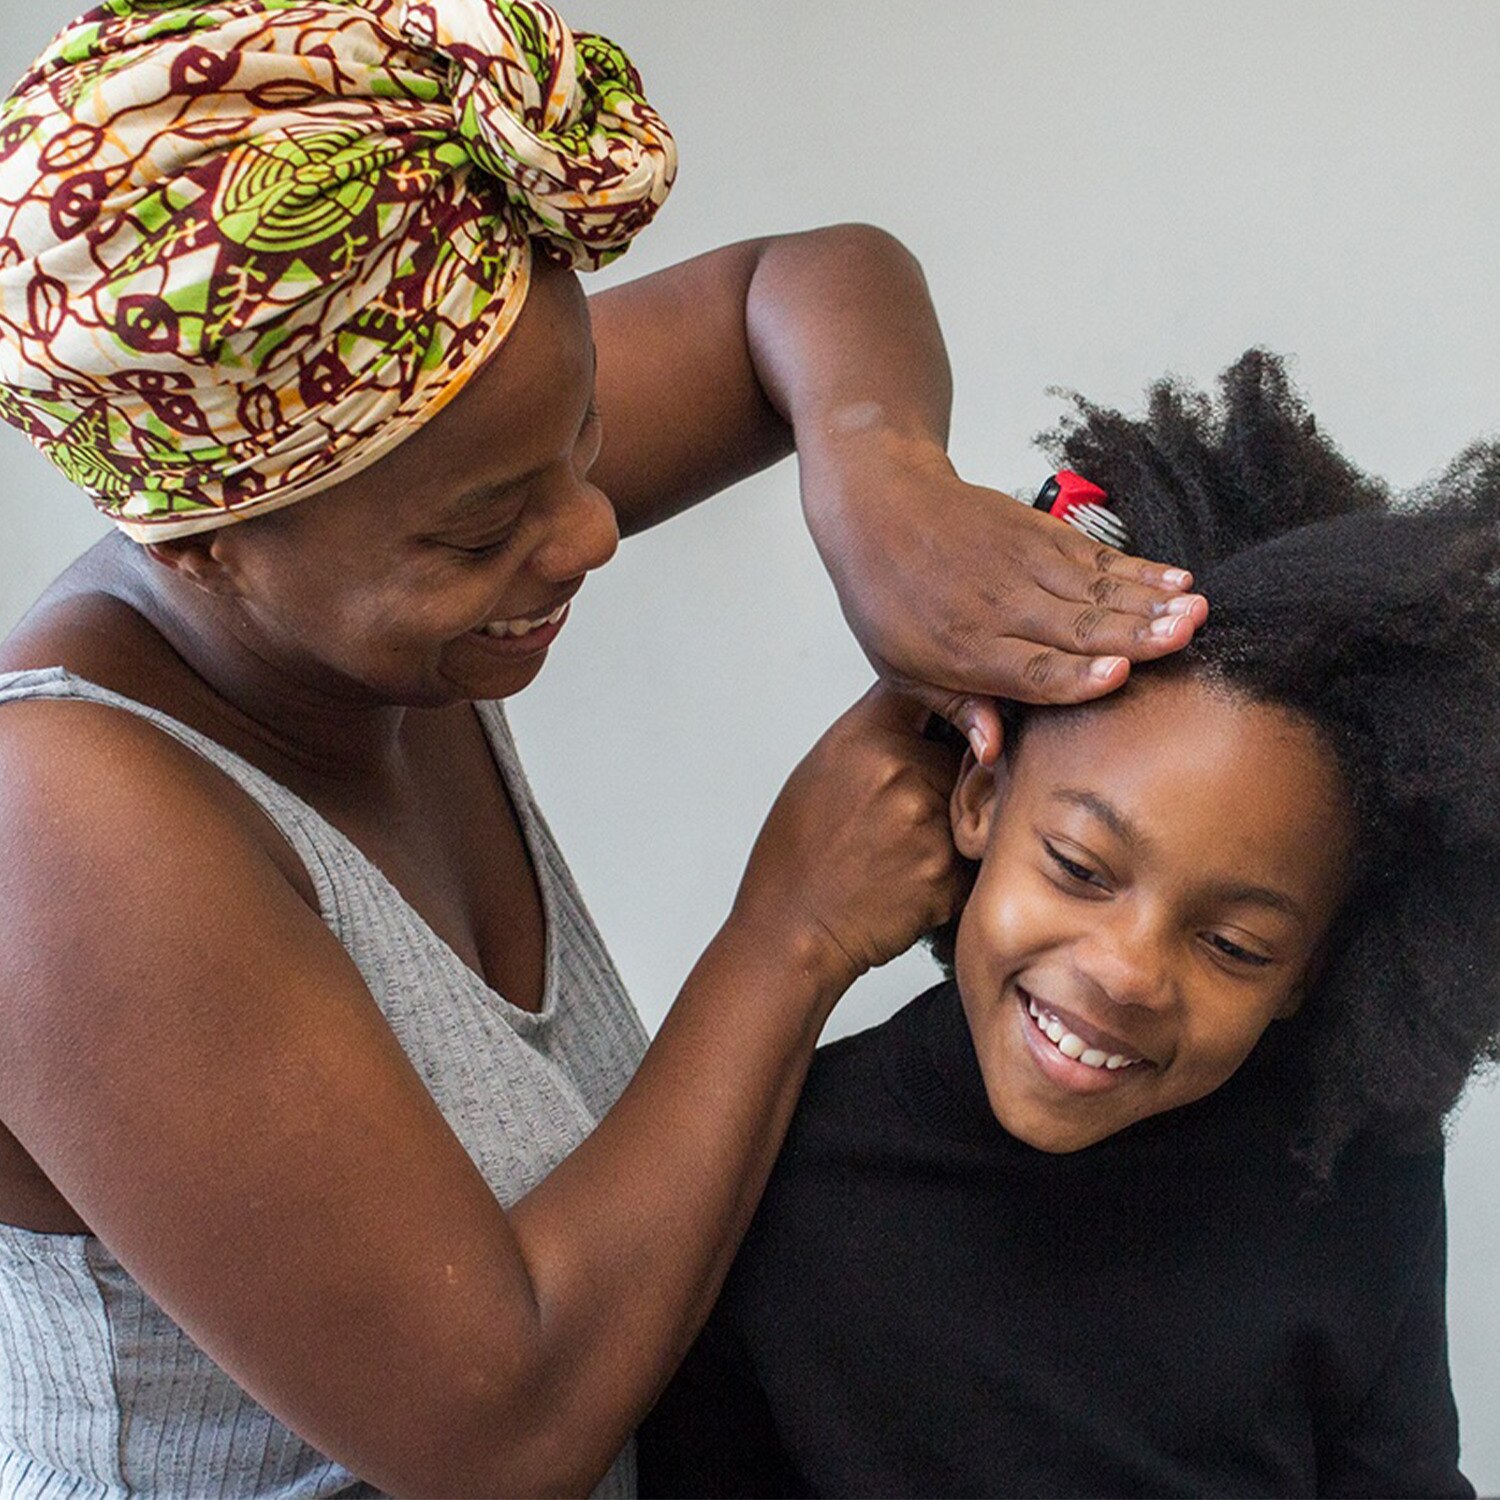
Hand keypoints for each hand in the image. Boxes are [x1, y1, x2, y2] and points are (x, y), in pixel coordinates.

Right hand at [730, 683, 965, 995]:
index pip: (940, 691)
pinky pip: (971, 852)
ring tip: (897, 849)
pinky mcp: (950, 871)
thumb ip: (882, 727)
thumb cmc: (799, 852)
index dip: (950, 708)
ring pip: (971, 804)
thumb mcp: (824, 765)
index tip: (948, 727)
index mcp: (868, 734)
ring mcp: (931, 821)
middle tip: (897, 816)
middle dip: (946, 779)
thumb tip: (934, 700)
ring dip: (950, 823)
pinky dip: (948, 865)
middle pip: (963, 753)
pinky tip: (905, 878)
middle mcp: (904, 770)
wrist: (791, 930)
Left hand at [800, 425, 1208, 763]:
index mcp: (966, 649)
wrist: (880, 507)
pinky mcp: (1042, 534)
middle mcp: (1002, 607)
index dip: (1076, 675)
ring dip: (1149, 600)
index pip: (1030, 669)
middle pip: (1076, 627)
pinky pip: (1097, 555)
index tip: (1120, 676)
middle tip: (1185, 637)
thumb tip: (992, 753)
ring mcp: (1025, 566)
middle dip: (1134, 633)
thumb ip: (956, 707)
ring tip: (1195, 610)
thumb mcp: (900, 667)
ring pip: (1096, 589)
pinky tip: (1176, 578)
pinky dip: (1139, 567)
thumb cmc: (887, 595)